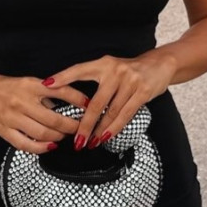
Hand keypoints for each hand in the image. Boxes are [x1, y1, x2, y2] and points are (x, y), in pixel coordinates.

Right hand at [0, 71, 87, 153]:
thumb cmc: (8, 86)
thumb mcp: (29, 82)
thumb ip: (47, 93)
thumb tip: (68, 107)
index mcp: (30, 86)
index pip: (60, 91)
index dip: (78, 100)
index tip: (89, 106)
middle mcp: (22, 102)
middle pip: (54, 119)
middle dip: (72, 126)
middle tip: (81, 128)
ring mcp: (13, 118)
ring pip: (42, 134)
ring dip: (59, 137)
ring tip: (65, 136)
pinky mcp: (5, 131)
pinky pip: (26, 145)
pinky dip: (41, 148)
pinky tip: (50, 145)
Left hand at [40, 52, 175, 150]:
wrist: (159, 64)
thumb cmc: (129, 70)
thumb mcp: (110, 68)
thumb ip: (95, 79)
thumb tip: (74, 99)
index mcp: (103, 63)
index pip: (79, 69)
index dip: (63, 77)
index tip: (47, 85)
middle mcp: (115, 71)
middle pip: (95, 103)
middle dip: (84, 124)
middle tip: (76, 140)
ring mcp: (129, 81)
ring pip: (110, 112)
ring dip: (99, 131)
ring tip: (90, 143)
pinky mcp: (142, 92)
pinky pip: (125, 114)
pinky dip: (114, 128)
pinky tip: (106, 137)